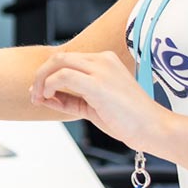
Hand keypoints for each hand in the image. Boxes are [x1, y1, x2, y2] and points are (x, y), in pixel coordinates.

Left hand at [27, 51, 168, 152]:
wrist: (153, 129)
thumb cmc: (129, 120)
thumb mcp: (94, 106)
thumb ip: (71, 99)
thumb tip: (45, 96)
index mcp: (105, 61)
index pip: (68, 61)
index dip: (49, 74)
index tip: (39, 92)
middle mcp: (103, 60)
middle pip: (60, 57)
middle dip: (41, 74)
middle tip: (34, 95)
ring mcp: (101, 69)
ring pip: (58, 62)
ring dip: (42, 80)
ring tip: (38, 98)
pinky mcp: (98, 83)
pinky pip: (63, 76)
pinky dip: (49, 85)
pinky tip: (47, 98)